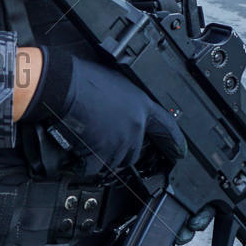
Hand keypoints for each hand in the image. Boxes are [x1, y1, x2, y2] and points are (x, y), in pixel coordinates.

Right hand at [24, 51, 185, 175]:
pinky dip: (86, 164)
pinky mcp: (102, 151)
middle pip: (133, 153)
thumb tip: (123, 112)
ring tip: (88, 141)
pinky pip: (96, 167)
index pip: (166, 127)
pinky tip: (79, 152)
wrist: (66, 85)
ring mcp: (119, 140)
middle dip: (120, 151)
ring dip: (102, 157)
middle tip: (103, 142)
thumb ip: (127, 102)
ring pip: (115, 162)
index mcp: (142, 105)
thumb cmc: (84, 78)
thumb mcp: (117, 83)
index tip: (179, 152)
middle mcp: (135, 126)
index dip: (174, 142)